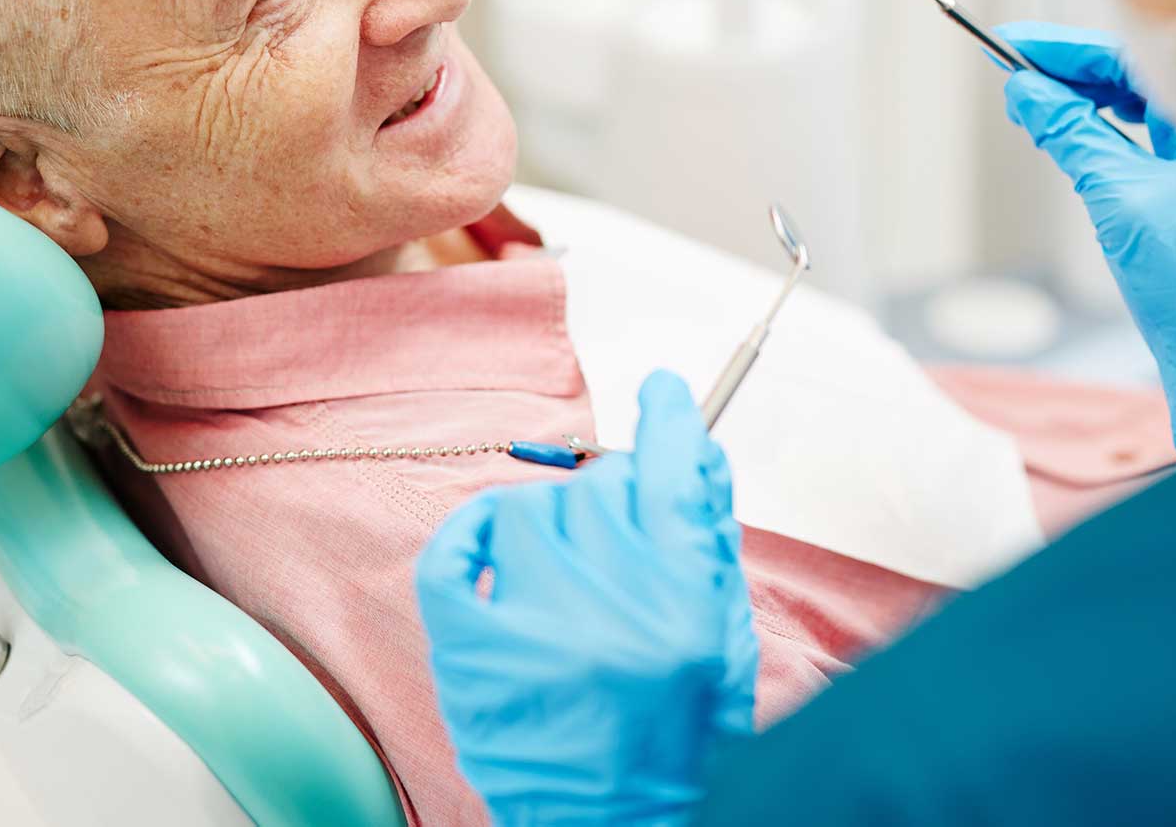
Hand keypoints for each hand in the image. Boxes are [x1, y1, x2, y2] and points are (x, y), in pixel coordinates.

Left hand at [415, 372, 757, 825]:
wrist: (623, 825)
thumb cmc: (680, 734)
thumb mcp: (721, 634)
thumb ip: (708, 538)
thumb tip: (692, 445)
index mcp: (685, 607)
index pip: (673, 476)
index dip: (671, 421)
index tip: (665, 392)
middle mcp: (612, 614)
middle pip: (599, 489)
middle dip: (610, 505)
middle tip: (613, 548)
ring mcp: (536, 634)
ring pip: (528, 511)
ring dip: (546, 527)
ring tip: (562, 578)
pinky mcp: (473, 658)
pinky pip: (454, 556)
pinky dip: (470, 536)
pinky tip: (488, 542)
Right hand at [996, 22, 1175, 466]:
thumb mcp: (1116, 197)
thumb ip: (1070, 134)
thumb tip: (1027, 91)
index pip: (1139, 58)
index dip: (1070, 51)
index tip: (1018, 45)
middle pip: (1146, 75)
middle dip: (1076, 72)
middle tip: (1017, 73)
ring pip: (1151, 105)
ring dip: (1091, 100)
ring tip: (1038, 103)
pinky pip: (1159, 137)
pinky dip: (1114, 130)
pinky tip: (1079, 131)